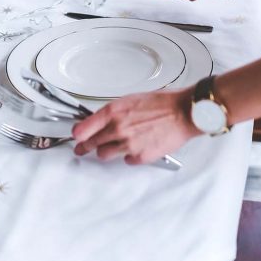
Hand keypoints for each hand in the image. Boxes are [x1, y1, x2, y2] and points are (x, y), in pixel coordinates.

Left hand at [72, 89, 200, 164]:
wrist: (183, 112)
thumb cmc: (162, 103)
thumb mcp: (131, 100)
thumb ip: (114, 112)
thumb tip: (103, 120)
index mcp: (113, 112)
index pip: (83, 128)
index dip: (78, 134)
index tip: (76, 137)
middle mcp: (118, 129)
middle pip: (91, 144)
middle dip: (85, 147)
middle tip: (81, 149)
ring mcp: (128, 144)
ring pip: (104, 155)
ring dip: (107, 151)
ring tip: (113, 147)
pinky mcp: (140, 156)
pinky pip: (126, 160)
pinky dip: (129, 155)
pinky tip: (136, 147)